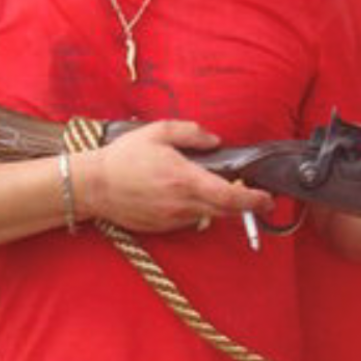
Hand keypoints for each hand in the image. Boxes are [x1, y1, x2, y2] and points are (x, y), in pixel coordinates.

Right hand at [74, 121, 273, 233]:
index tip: (267, 198)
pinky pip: (189, 220)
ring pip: (208, 216)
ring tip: (211, 187)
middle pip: (226, 211)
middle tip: (256, 195)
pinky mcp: (163, 228)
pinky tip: (182, 194)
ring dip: (217, 205)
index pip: (230, 196)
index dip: (254, 200)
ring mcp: (173, 219)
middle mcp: (183, 204)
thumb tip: (215, 140)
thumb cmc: (124, 157)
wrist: (93, 186)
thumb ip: (191, 133)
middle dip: (244, 205)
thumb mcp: (158, 132)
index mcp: (186, 179)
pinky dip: (195, 209)